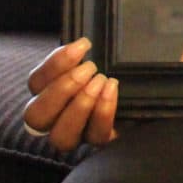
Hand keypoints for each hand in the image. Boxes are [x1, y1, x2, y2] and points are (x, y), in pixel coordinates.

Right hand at [24, 37, 118, 152]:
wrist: (146, 90)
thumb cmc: (115, 65)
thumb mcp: (99, 54)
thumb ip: (83, 51)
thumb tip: (82, 42)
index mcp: (48, 91)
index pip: (36, 82)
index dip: (55, 64)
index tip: (83, 46)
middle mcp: (55, 117)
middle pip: (36, 116)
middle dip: (61, 89)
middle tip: (89, 69)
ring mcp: (77, 133)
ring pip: (60, 136)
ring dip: (79, 106)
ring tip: (101, 81)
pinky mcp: (99, 140)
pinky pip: (95, 136)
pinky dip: (103, 113)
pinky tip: (112, 90)